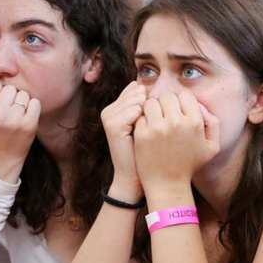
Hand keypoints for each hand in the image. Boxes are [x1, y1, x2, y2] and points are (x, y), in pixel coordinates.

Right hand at [0, 76, 40, 182]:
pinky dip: (33, 107)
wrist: (3, 154)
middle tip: (8, 110)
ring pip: (23, 94)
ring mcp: (14, 120)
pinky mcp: (29, 125)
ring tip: (16, 114)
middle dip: (11, 96)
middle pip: (10, 88)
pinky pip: (35, 102)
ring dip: (22, 102)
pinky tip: (26, 117)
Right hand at [101, 82, 146, 196]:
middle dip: (150, 108)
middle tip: (151, 130)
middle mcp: (108, 110)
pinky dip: (144, 122)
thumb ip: (143, 105)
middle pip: (137, 93)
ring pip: (138, 100)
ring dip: (149, 116)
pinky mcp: (112, 125)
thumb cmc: (144, 151)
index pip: (135, 89)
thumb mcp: (143, 124)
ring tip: (146, 134)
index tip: (153, 122)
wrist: (135, 176)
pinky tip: (143, 136)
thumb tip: (145, 86)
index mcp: (114, 108)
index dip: (150, 103)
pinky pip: (136, 111)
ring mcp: (108, 117)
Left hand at [134, 91, 219, 192]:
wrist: (168, 185)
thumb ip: (213, 123)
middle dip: (166, 104)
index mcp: (195, 123)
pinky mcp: (142, 134)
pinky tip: (148, 131)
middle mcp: (176, 122)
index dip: (181, 102)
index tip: (178, 112)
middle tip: (165, 116)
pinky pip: (140, 116)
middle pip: (167, 96)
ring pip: (151, 102)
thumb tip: (200, 106)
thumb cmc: (190, 165)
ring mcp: (157, 128)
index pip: (185, 95)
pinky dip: (143, 121)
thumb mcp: (212, 147)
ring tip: (155, 121)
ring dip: (152, 109)